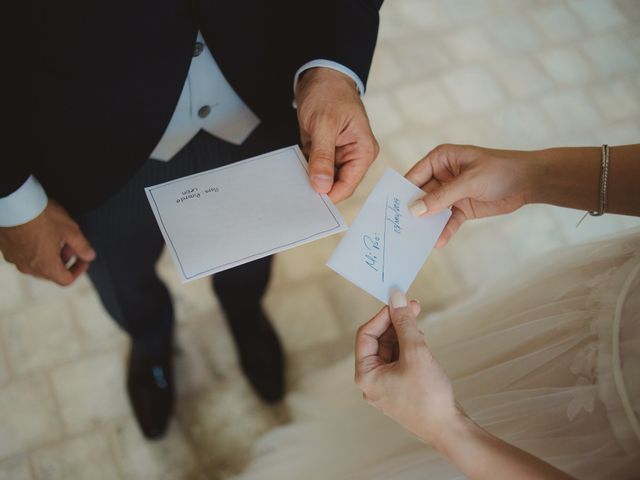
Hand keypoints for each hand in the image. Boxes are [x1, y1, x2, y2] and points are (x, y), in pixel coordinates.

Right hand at [0, 200, 95, 285]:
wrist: (13, 203)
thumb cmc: (43, 216)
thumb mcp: (70, 230)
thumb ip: (82, 247)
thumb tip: (89, 256)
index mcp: (46, 267)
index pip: (66, 280)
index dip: (78, 270)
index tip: (83, 259)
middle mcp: (28, 268)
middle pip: (51, 273)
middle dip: (65, 261)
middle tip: (71, 245)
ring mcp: (15, 259)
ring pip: (37, 265)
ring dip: (50, 256)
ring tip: (56, 238)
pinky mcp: (6, 250)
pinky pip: (24, 256)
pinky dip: (35, 251)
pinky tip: (39, 235)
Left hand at [296, 67, 378, 201]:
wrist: (321, 75)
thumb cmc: (329, 93)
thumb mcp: (324, 125)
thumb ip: (323, 157)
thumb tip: (322, 185)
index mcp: (363, 151)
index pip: (348, 184)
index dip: (330, 194)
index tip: (311, 201)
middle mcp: (354, 156)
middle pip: (337, 184)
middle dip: (319, 188)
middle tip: (297, 193)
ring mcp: (340, 155)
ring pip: (324, 179)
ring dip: (310, 179)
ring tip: (294, 181)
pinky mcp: (326, 152)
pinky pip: (315, 168)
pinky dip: (305, 169)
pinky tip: (294, 169)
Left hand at [355, 289, 459, 445]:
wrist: (448, 429)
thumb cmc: (429, 395)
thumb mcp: (416, 352)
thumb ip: (404, 323)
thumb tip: (397, 298)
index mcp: (365, 375)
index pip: (366, 335)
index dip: (382, 316)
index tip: (398, 302)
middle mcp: (371, 382)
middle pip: (378, 342)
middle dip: (395, 323)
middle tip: (412, 307)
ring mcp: (386, 386)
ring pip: (390, 350)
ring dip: (403, 334)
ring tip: (419, 325)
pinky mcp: (400, 388)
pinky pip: (399, 361)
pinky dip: (408, 348)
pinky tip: (421, 340)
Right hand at [405, 144, 535, 246]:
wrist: (529, 181)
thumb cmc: (500, 170)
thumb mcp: (469, 182)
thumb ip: (442, 196)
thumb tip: (415, 210)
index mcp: (441, 159)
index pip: (414, 176)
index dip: (403, 192)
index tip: (391, 210)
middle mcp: (442, 175)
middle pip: (421, 196)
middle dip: (413, 212)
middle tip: (399, 229)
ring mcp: (451, 193)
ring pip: (433, 210)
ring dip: (427, 224)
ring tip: (415, 240)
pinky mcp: (461, 207)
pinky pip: (447, 220)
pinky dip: (443, 230)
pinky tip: (438, 242)